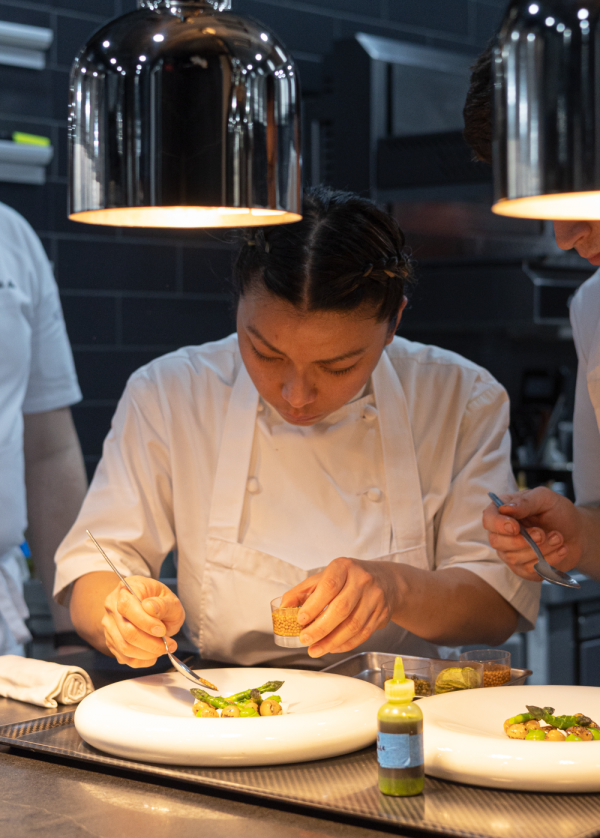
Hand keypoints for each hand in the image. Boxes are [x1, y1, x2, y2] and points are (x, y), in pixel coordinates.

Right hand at [102, 576, 184, 666]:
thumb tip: (151, 608)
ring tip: (164, 648)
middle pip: (126, 631)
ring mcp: (110, 625)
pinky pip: (124, 658)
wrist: (151, 607)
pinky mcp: (111, 641)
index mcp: (126, 589)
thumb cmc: (160, 601)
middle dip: (151, 643)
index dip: (145, 622)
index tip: (162, 630)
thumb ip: (163, 604)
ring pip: (125, 647)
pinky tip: (153, 654)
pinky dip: (142, 660)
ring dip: (148, 653)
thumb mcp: (169, 598)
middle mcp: (112, 606)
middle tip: (169, 644)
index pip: (126, 606)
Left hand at [281, 558, 395, 657]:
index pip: (329, 586)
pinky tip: (332, 647)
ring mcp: (375, 597)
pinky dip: (346, 644)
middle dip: (320, 628)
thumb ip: (302, 591)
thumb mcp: (324, 576)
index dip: (314, 605)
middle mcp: (362, 580)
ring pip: (353, 625)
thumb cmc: (348, 578)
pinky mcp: (381, 613)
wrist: (384, 580)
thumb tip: (283, 606)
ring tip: (315, 649)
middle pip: (341, 609)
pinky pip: (363, 633)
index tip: (301, 619)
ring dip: (332, 641)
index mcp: (344, 567)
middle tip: (305, 639)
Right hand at [482, 487, 582, 581]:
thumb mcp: (546, 498)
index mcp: (504, 512)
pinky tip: (560, 549)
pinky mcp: (524, 569)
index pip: (488, 519)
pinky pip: (528, 571)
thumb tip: (505, 509)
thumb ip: (526, 501)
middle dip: (523, 540)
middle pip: (497, 542)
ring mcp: (511, 553)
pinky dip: (548, 561)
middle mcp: (503, 533)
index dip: (498, 525)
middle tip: (543, 533)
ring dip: (540, 549)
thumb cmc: (558, 512)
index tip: (515, 527)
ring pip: (514, 558)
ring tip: (558, 538)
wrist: (577, 532)